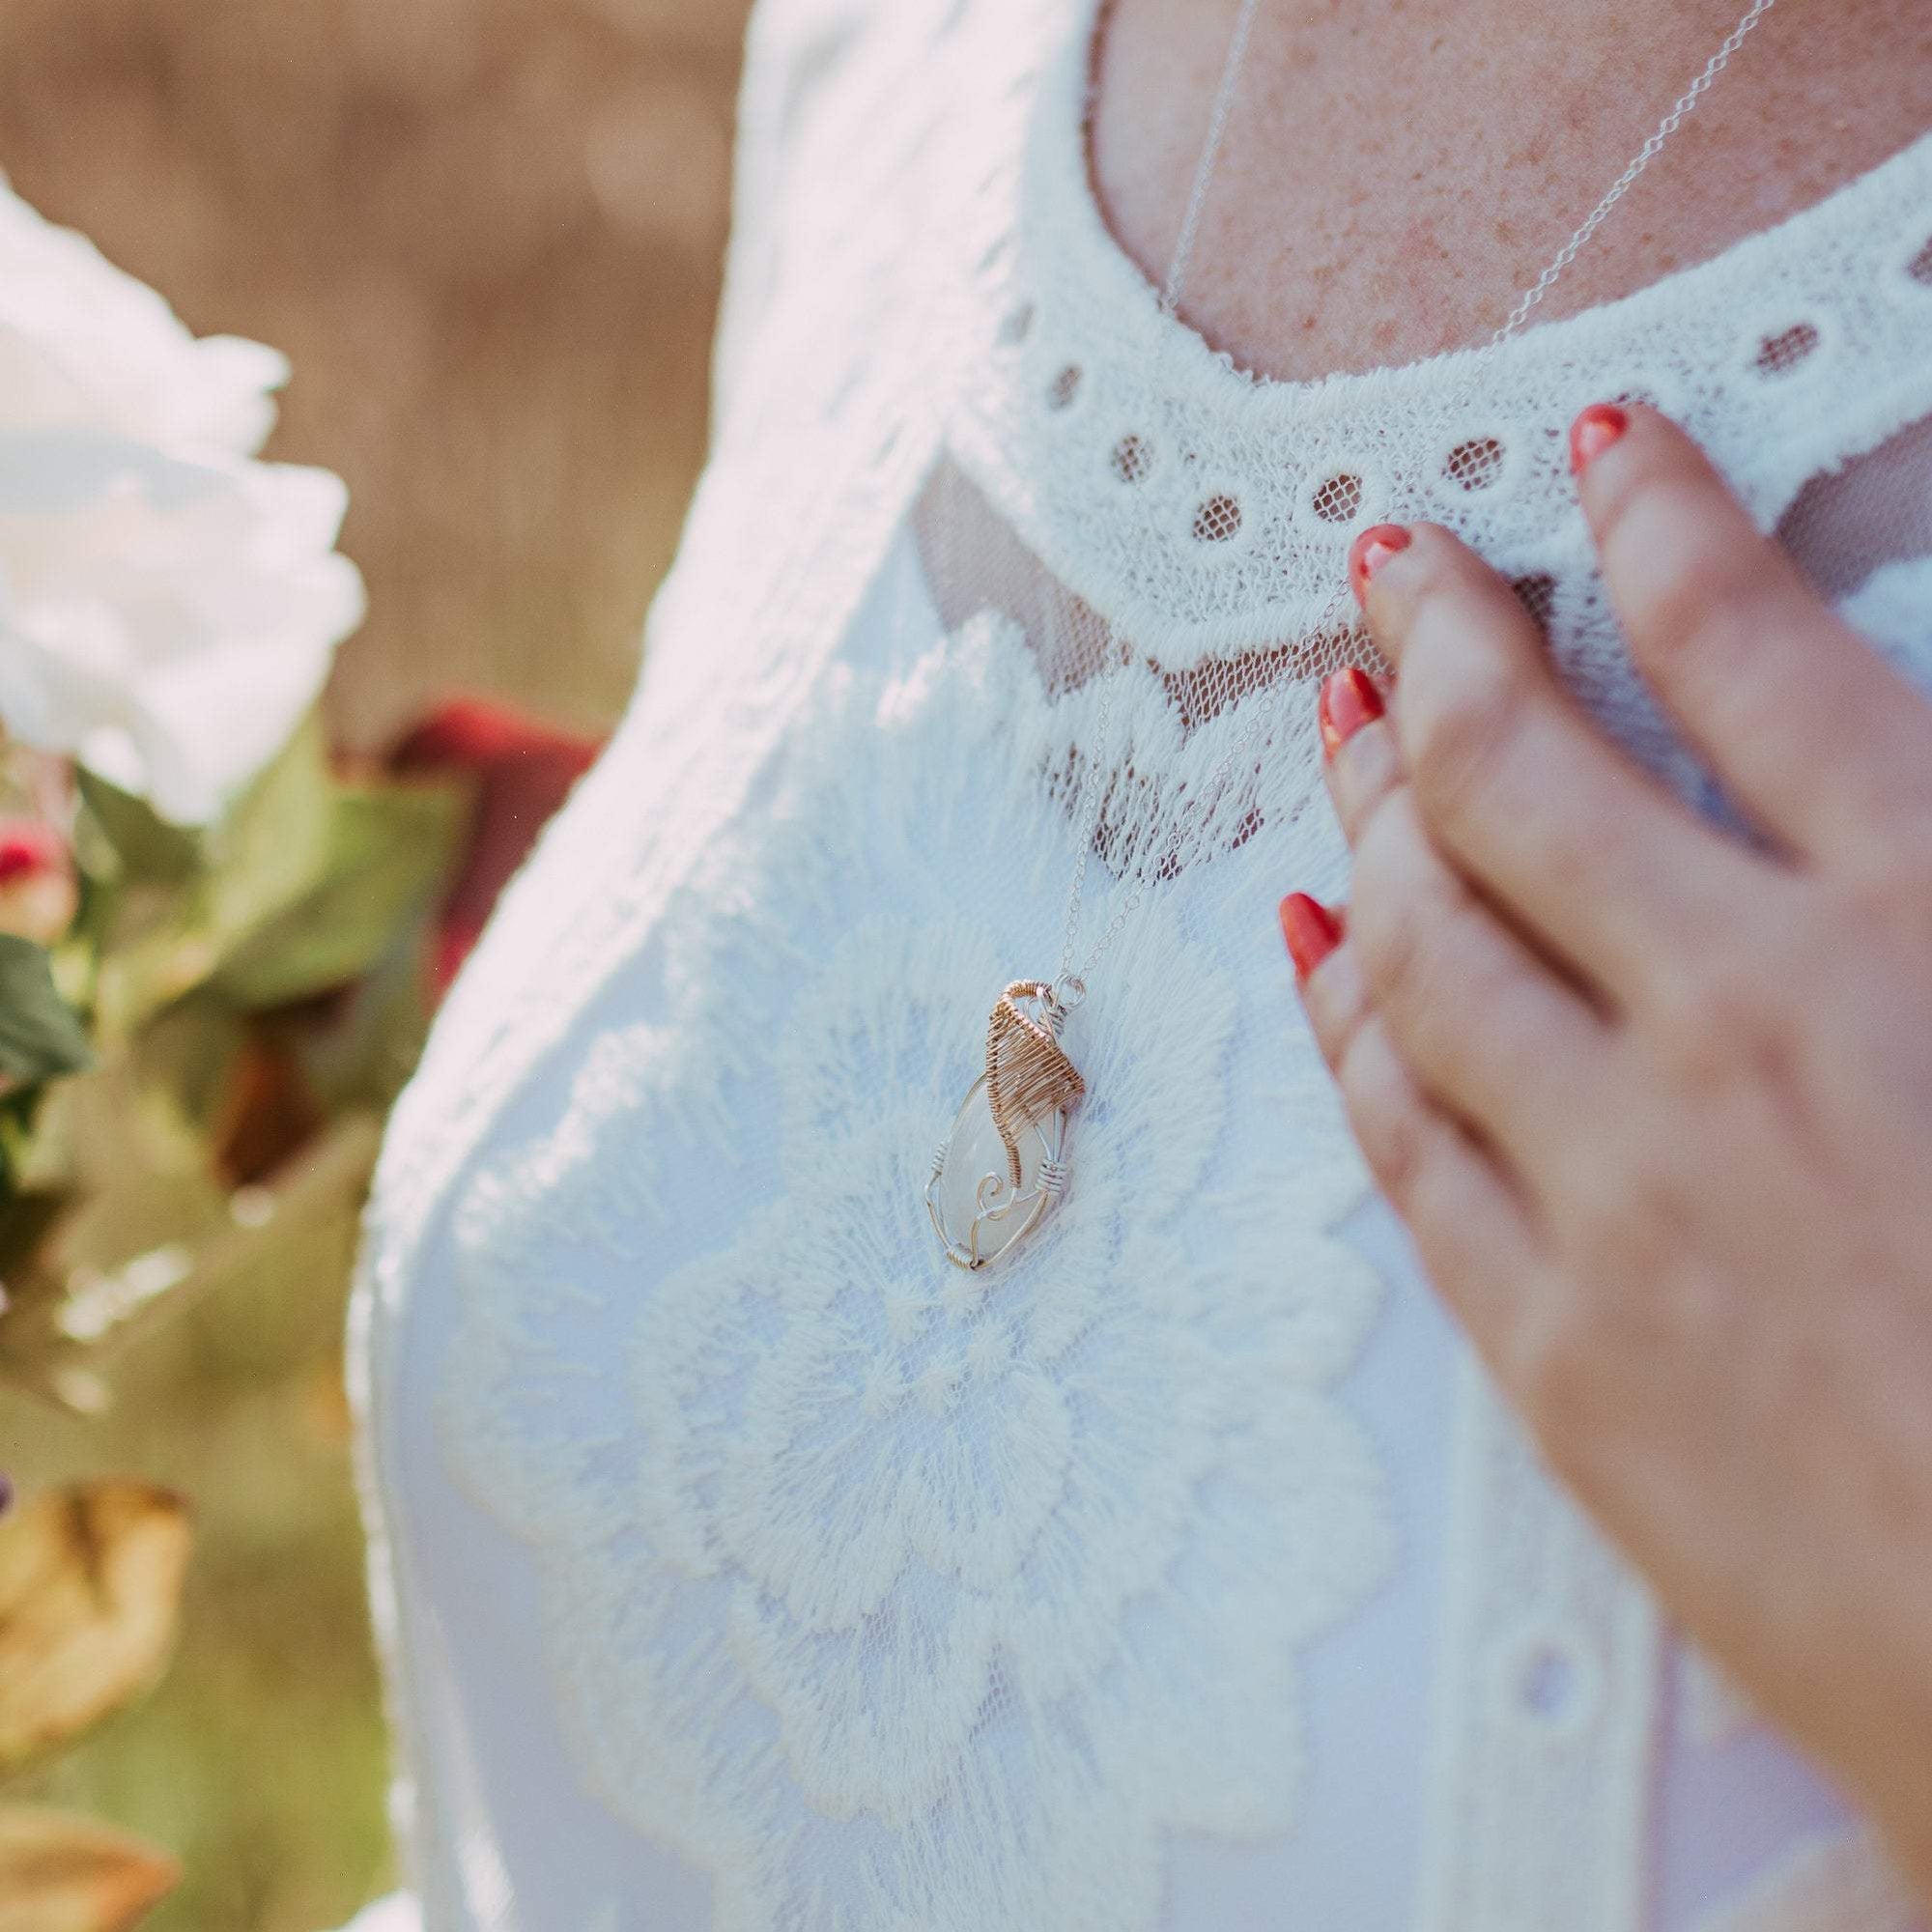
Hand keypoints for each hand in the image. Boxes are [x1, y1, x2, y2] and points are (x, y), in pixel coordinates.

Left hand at [1286, 403, 1931, 1898]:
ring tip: (1333, 721)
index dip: (1663, 525)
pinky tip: (1307, 948)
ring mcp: (1623, 1183)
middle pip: (1529, 774)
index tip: (1598, 452)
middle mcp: (1749, 1024)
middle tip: (1388, 566)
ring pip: (1426, 939)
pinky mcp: (1554, 1336)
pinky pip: (1402, 1135)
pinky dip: (1343, 1024)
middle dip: (1447, 642)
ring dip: (1369, 809)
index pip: (1756, 655)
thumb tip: (1897, 787)